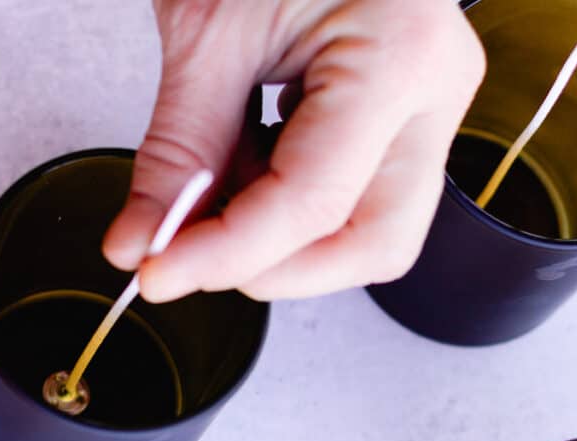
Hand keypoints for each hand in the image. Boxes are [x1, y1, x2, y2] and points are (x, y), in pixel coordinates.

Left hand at [103, 0, 485, 301]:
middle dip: (274, 266)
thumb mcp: (206, 30)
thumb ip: (176, 150)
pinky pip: (354, 197)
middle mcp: (435, 89)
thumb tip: (141, 245)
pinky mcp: (402, 116)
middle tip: (192, 252)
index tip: (158, 274)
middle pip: (372, 243)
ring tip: (214, 182)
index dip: (226, 254)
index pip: (313, 202)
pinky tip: (243, 164)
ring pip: (368, 231)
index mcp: (398, 51)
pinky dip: (283, 204)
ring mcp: (429, 106)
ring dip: (277, 238)